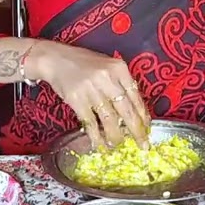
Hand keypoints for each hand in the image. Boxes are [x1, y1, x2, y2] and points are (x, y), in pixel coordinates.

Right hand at [28, 41, 149, 148]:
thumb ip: (121, 83)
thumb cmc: (85, 63)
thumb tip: (135, 110)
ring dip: (116, 136)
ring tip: (120, 145)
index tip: (147, 128)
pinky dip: (96, 136)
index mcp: (119, 68)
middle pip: (126, 110)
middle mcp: (107, 78)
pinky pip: (90, 123)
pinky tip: (101, 145)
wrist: (56, 59)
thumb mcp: (108, 66)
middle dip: (136, 130)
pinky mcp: (77, 100)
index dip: (143, 115)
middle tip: (143, 145)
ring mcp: (91, 90)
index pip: (135, 96)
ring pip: (109, 119)